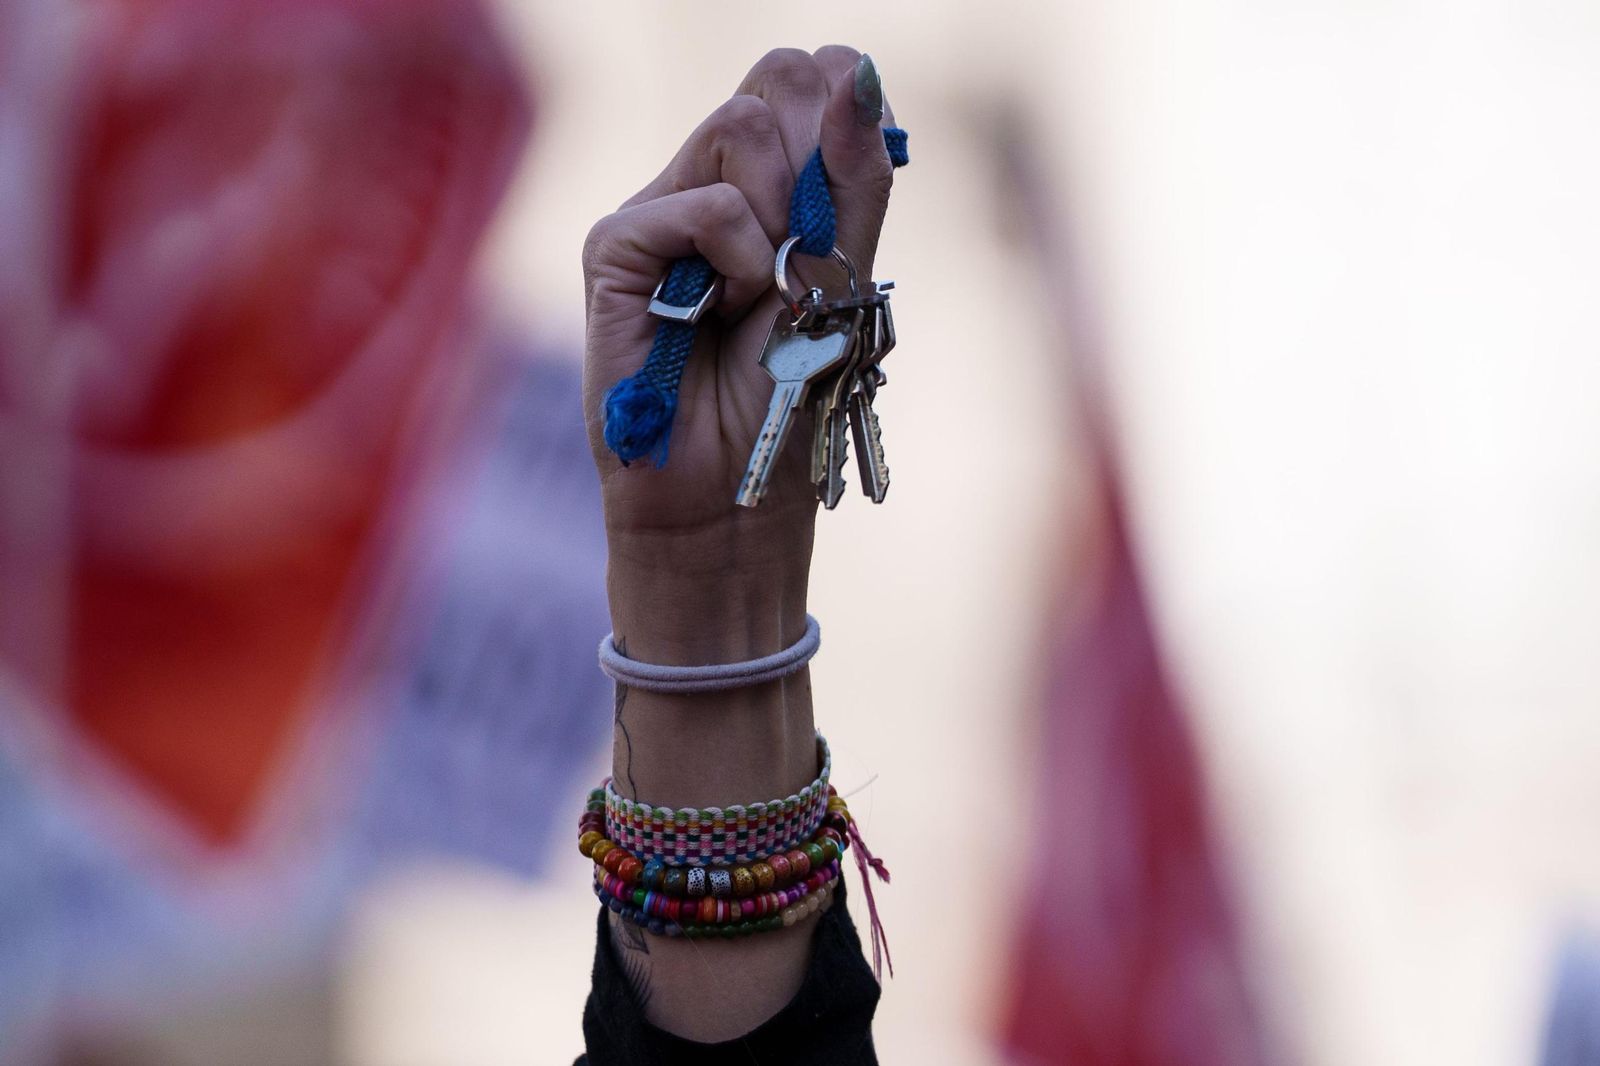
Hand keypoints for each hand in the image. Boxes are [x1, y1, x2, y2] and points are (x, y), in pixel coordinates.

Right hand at [581, 47, 895, 663]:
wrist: (731, 497)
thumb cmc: (784, 399)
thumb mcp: (842, 279)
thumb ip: (853, 180)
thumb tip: (857, 66)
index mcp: (764, 185)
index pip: (807, 80)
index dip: (841, 116)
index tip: (846, 197)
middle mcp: (704, 182)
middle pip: (775, 79)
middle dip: (816, 163)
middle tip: (805, 254)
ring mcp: (657, 209)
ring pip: (741, 126)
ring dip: (781, 218)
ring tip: (763, 294)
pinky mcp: (614, 247)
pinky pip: (703, 204)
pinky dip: (738, 258)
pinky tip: (727, 311)